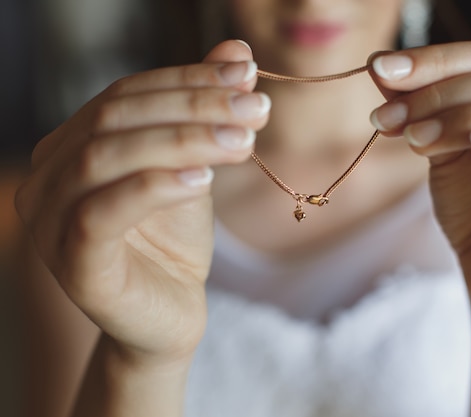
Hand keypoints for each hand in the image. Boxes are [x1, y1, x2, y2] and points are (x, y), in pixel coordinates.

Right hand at [14, 40, 269, 361]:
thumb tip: (236, 51)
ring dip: (182, 141)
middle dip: (193, 107)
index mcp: (71, 146)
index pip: (125, 94)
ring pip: (106, 158)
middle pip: (115, 119)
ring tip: (242, 142)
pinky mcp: (73, 266)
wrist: (172, 311)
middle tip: (256, 108)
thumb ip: (204, 111)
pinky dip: (154, 186)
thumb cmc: (175, 238)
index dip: (187, 79)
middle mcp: (48, 178)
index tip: (247, 75)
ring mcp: (52, 222)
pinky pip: (102, 214)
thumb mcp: (194, 164)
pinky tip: (202, 178)